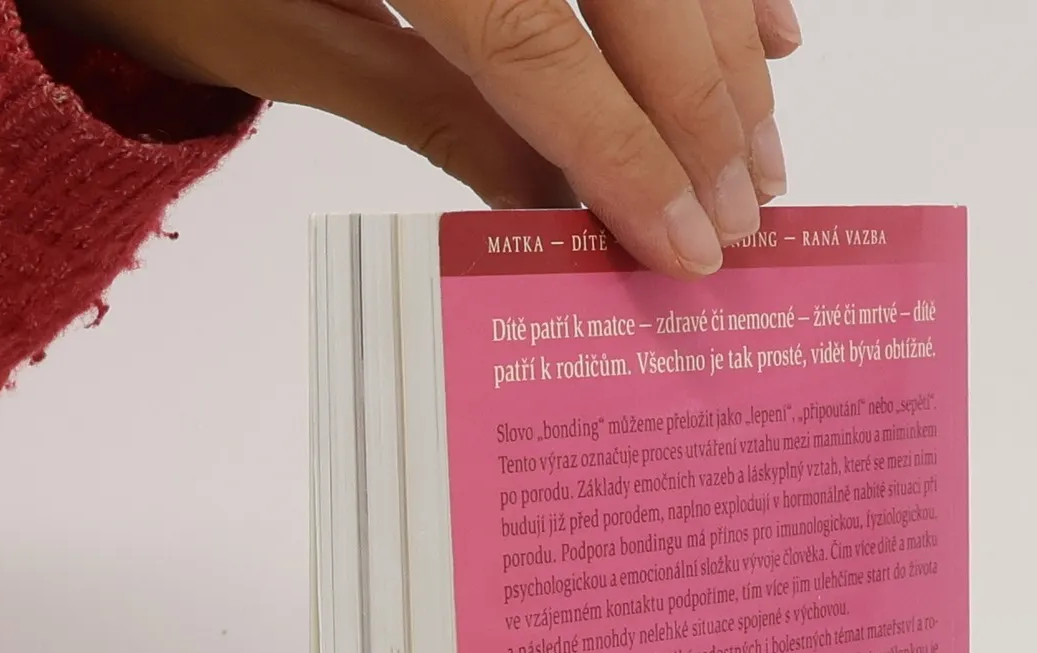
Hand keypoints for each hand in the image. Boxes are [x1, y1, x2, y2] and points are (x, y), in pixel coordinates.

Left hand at [22, 0, 801, 277]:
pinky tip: (764, 26)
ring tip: (761, 148)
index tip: (691, 242)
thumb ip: (426, 108)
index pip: (535, 43)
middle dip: (703, 107)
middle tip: (748, 216)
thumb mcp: (272, 28)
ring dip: (727, 42)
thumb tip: (558, 208)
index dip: (626, 151)